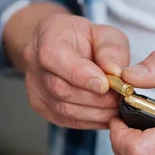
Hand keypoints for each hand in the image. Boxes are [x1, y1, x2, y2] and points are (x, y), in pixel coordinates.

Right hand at [22, 13, 129, 128]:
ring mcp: (34, 88)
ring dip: (95, 113)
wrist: (64, 47)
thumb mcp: (104, 34)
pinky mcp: (41, 106)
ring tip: (116, 108)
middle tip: (120, 100)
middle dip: (95, 98)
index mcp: (47, 38)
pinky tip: (105, 115)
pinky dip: (89, 121)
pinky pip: (66, 120)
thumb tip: (116, 73)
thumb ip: (111, 50)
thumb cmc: (84, 38)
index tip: (104, 85)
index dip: (79, 74)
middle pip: (61, 89)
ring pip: (64, 109)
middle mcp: (34, 64)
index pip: (54, 57)